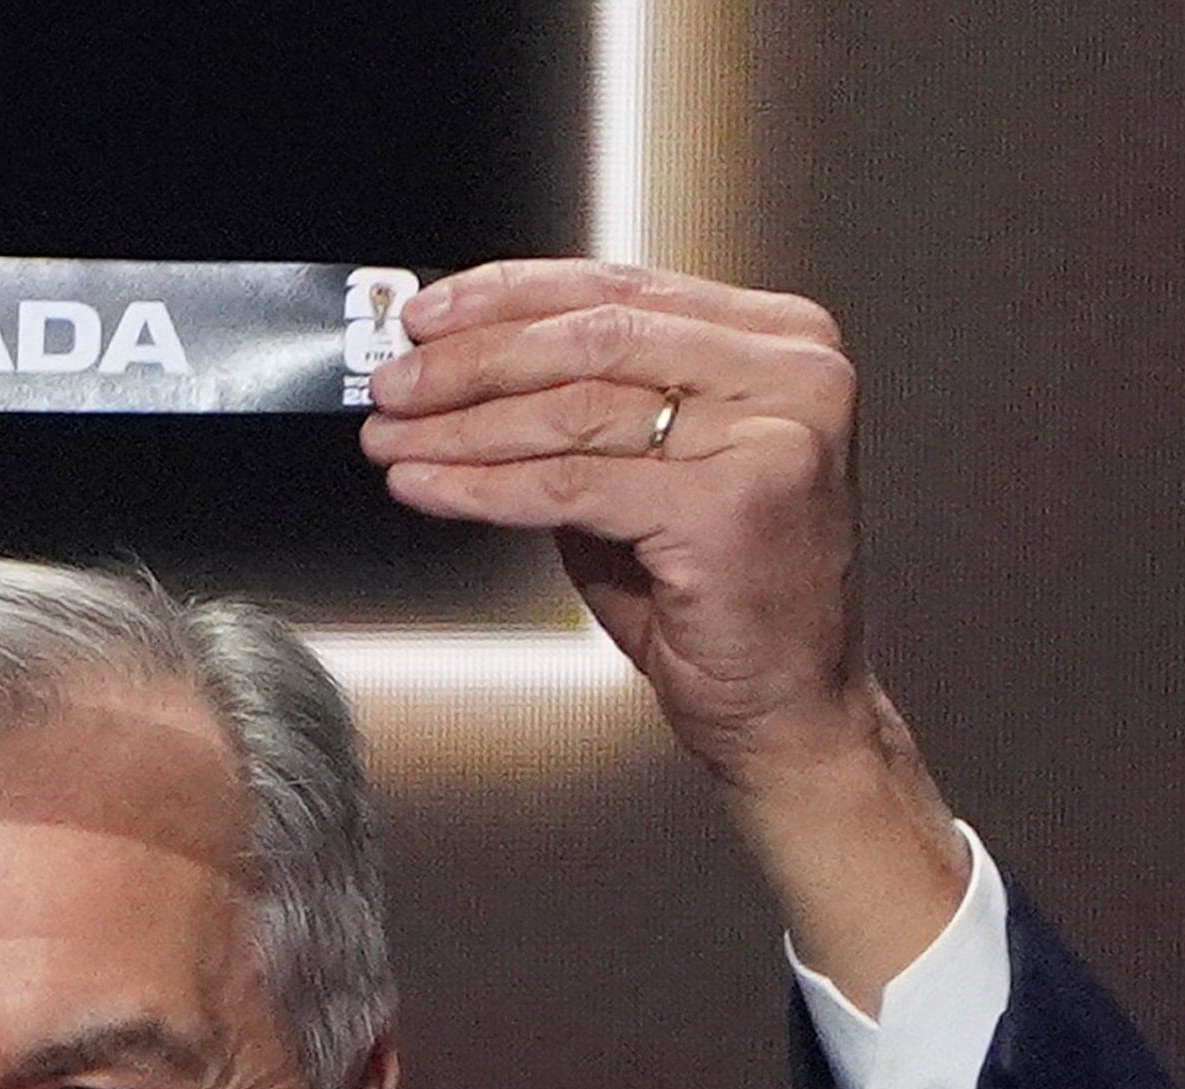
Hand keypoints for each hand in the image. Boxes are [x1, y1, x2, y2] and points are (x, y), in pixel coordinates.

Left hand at [362, 259, 965, 1004]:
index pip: (620, 286)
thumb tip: (458, 366)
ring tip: (393, 436)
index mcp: (781, 342)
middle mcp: (792, 374)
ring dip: (461, 424)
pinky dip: (484, 484)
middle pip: (592, 337)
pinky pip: (571, 484)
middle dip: (471, 358)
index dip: (508, 295)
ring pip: (574, 408)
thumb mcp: (652, 470)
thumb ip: (585, 406)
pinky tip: (429, 486)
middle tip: (392, 378)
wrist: (788, 706)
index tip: (429, 312)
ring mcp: (769, 437)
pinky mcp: (729, 506)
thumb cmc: (721, 597)